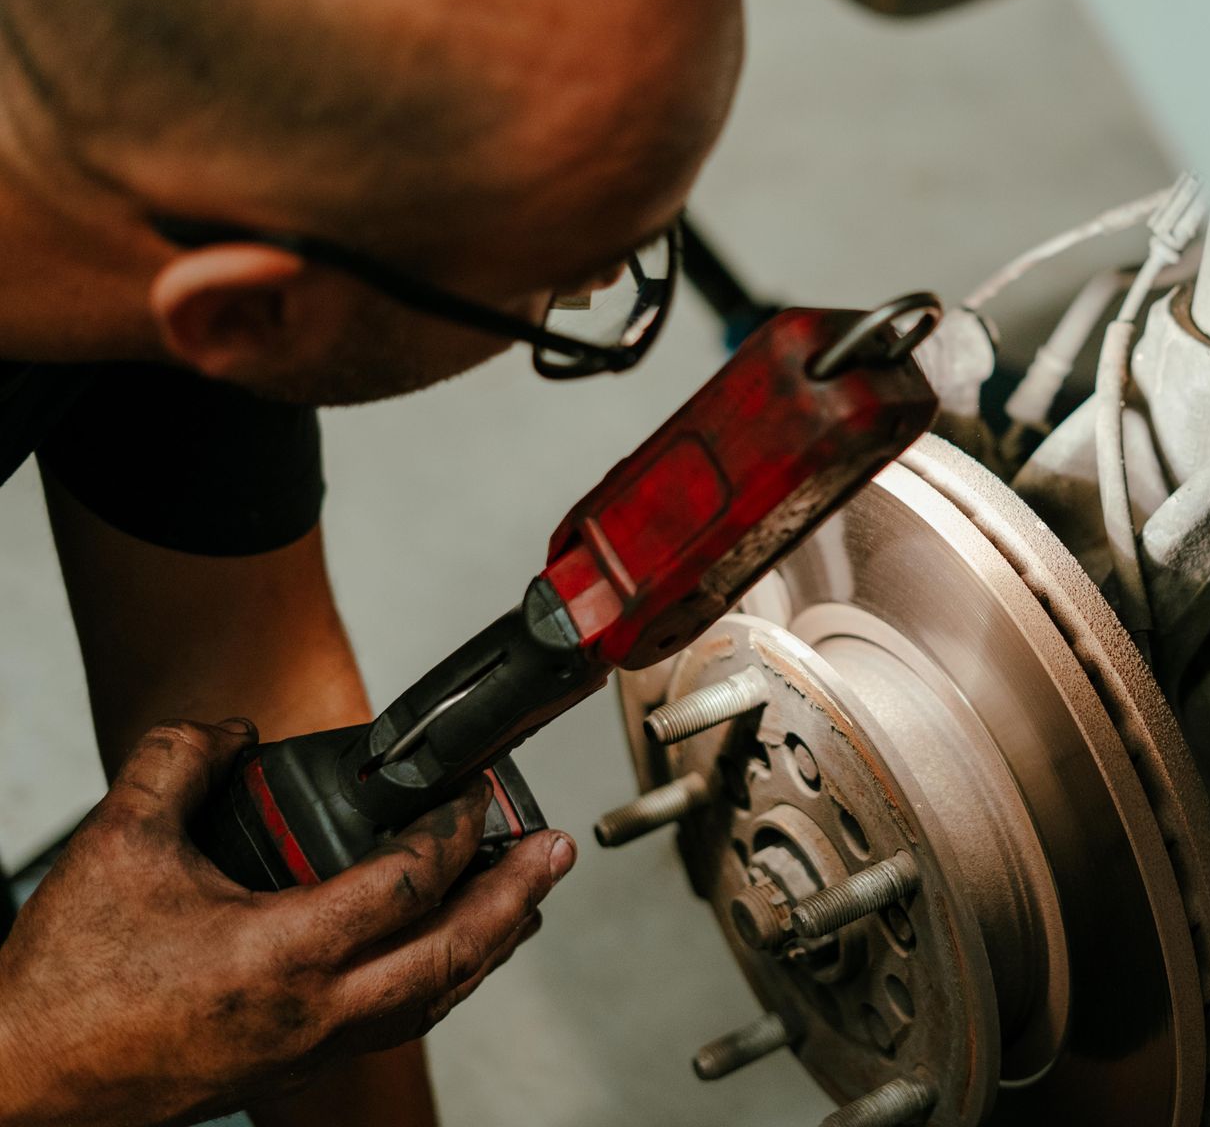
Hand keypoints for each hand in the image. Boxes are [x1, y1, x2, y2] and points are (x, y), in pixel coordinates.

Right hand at [0, 718, 573, 1126]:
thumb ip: (179, 760)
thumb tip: (233, 728)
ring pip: (435, 998)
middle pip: (455, 952)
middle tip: (556, 849)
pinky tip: (450, 955)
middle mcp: (315, 1009)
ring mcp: (312, 1047)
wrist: (22, 1082)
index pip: (407, 884)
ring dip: (490, 944)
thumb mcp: (116, 842)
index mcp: (281, 952)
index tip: (477, 788)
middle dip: (516, 894)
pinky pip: (400, 1023)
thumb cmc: (66, 982)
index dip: (453, 828)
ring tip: (526, 899)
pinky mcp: (297, 1066)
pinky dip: (441, 982)